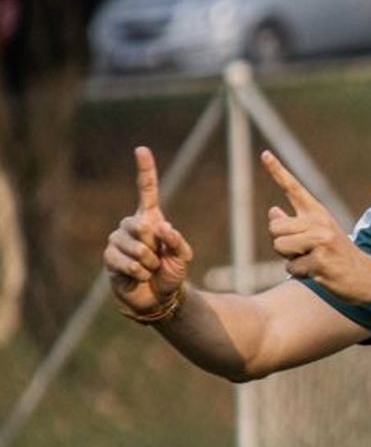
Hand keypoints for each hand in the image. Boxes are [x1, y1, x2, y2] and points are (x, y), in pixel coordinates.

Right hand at [103, 147, 193, 313]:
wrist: (159, 297)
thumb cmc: (171, 272)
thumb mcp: (184, 256)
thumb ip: (176, 240)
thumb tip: (159, 226)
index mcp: (151, 219)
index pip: (147, 191)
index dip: (145, 170)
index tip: (141, 149)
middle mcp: (131, 226)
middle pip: (139, 225)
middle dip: (153, 245)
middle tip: (158, 258)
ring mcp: (117, 241)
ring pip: (133, 246)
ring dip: (148, 262)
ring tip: (150, 269)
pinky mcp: (109, 259)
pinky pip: (124, 261)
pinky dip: (138, 271)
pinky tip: (139, 276)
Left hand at [262, 150, 370, 302]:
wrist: (369, 277)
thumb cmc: (340, 257)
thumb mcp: (320, 234)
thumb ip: (294, 224)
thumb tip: (272, 212)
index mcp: (319, 213)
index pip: (294, 188)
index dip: (277, 171)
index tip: (264, 154)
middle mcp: (320, 222)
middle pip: (275, 228)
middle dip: (282, 244)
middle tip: (306, 252)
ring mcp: (321, 241)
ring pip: (280, 247)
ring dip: (291, 259)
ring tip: (313, 261)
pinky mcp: (320, 261)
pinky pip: (291, 268)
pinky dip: (301, 274)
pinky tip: (319, 273)